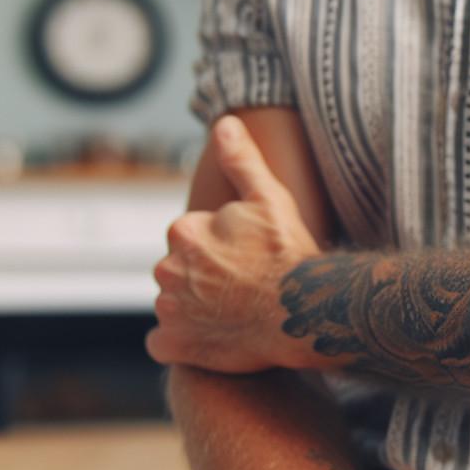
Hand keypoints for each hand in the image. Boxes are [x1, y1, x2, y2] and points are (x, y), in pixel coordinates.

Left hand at [147, 116, 323, 372]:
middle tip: (243, 286)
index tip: (248, 257)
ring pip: (173, 304)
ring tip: (235, 313)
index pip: (191, 237)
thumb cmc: (291, 254)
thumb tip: (224, 124)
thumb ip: (241, 160)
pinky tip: (212, 337)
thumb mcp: (271, 198)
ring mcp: (169, 310)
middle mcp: (166, 268)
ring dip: (194, 308)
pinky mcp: (174, 345)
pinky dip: (181, 342)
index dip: (221, 246)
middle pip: (180, 270)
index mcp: (183, 230)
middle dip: (203, 276)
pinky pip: (164, 343)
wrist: (305, 312)